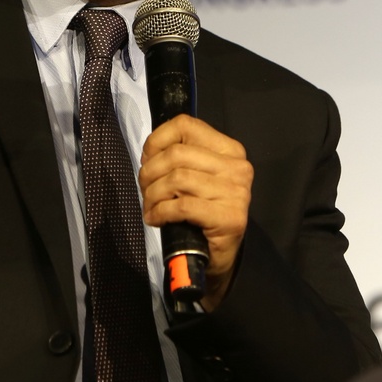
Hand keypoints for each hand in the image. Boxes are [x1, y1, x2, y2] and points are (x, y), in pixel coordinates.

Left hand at [139, 115, 252, 310]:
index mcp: (230, 150)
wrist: (218, 256)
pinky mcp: (229, 217)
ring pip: (177, 179)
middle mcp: (237, 167)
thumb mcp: (194, 177)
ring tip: (150, 207)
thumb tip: (149, 152)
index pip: (186, 125)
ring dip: (153, 195)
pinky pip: (181, 206)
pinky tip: (156, 219)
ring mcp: (236, 192)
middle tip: (145, 190)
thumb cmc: (202, 214)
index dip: (156, 140)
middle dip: (150, 173)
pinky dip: (160, 212)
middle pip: (177, 154)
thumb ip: (180, 158)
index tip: (146, 159)